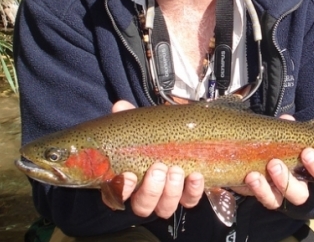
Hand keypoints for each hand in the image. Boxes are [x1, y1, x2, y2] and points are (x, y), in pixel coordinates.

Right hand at [109, 100, 205, 218]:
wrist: (179, 138)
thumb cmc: (153, 137)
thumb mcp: (140, 126)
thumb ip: (129, 117)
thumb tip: (120, 107)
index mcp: (128, 181)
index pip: (117, 195)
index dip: (123, 189)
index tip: (130, 175)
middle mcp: (146, 195)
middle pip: (143, 207)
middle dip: (151, 190)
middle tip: (159, 168)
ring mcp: (167, 197)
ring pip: (165, 208)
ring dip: (171, 191)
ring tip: (177, 170)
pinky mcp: (187, 195)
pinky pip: (190, 200)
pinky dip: (193, 191)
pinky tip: (196, 176)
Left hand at [233, 114, 313, 209]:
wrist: (260, 156)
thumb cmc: (282, 145)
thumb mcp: (286, 136)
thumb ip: (288, 129)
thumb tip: (287, 120)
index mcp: (311, 170)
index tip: (307, 152)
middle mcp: (299, 186)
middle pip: (302, 195)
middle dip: (288, 180)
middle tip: (275, 163)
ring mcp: (282, 194)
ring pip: (282, 199)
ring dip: (269, 186)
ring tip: (258, 172)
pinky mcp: (267, 196)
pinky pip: (266, 199)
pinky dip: (259, 189)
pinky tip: (251, 177)